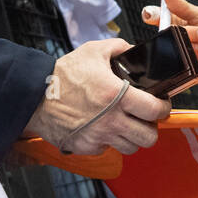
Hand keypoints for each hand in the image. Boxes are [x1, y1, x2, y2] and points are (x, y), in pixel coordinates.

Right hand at [24, 39, 170, 154]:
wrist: (34, 96)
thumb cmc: (63, 75)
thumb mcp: (93, 52)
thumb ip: (119, 48)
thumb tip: (134, 50)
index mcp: (117, 95)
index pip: (155, 110)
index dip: (163, 108)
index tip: (161, 104)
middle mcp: (111, 120)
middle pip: (148, 137)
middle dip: (152, 128)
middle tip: (145, 118)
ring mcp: (99, 136)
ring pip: (131, 147)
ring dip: (133, 137)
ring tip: (127, 124)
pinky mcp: (87, 147)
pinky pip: (108, 149)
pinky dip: (110, 141)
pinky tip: (104, 128)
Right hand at [140, 0, 197, 86]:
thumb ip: (183, 6)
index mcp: (172, 20)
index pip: (156, 15)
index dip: (152, 14)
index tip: (150, 14)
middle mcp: (169, 36)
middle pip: (164, 32)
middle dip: (184, 31)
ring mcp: (172, 51)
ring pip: (170, 47)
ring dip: (188, 45)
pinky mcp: (175, 67)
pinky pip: (172, 64)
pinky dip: (186, 59)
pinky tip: (196, 57)